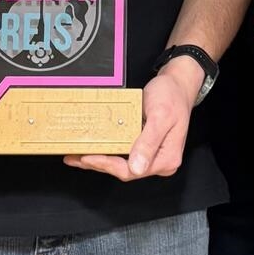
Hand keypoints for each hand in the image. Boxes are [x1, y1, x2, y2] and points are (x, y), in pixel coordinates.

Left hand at [64, 57, 199, 179]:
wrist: (177, 83)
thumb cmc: (172, 96)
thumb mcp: (160, 116)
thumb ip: (149, 142)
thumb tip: (137, 168)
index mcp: (166, 159)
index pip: (132, 171)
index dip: (108, 165)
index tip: (89, 157)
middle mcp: (158, 160)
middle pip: (124, 169)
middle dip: (99, 163)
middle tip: (75, 157)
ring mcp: (151, 154)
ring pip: (121, 162)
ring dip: (100, 158)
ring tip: (78, 154)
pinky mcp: (144, 145)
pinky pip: (124, 151)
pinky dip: (108, 149)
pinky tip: (94, 146)